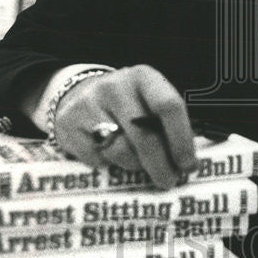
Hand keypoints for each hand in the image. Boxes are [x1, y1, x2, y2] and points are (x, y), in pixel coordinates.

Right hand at [53, 65, 197, 187]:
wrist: (80, 95)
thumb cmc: (127, 105)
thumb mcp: (148, 102)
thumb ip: (166, 125)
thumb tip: (187, 162)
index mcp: (144, 77)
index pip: (168, 106)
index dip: (181, 139)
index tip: (188, 165)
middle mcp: (115, 86)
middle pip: (144, 134)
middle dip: (160, 164)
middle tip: (169, 181)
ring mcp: (89, 103)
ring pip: (120, 151)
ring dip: (134, 164)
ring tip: (136, 161)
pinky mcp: (68, 123)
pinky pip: (96, 159)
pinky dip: (107, 164)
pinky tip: (108, 154)